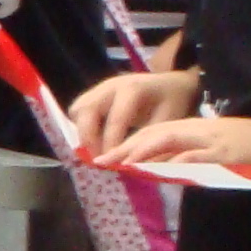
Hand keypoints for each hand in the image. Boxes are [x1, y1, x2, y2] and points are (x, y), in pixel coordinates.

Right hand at [69, 67, 199, 161]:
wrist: (170, 83)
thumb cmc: (173, 102)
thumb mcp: (170, 121)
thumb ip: (151, 142)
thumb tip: (136, 168)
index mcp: (132, 89)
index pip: (115, 119)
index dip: (112, 144)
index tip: (114, 165)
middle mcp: (110, 85)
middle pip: (86, 110)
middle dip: (89, 138)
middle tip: (99, 161)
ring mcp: (98, 88)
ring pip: (77, 110)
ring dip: (81, 133)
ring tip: (95, 153)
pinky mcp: (93, 94)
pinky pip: (78, 112)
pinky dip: (81, 129)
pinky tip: (95, 143)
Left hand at [107, 113, 250, 168]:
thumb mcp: (215, 147)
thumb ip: (189, 154)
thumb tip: (163, 167)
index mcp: (196, 128)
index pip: (155, 131)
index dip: (129, 141)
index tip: (107, 155)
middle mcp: (200, 130)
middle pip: (156, 133)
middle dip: (126, 146)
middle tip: (101, 160)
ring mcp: (214, 140)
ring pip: (171, 140)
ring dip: (144, 151)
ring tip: (122, 163)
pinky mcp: (228, 153)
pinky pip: (198, 155)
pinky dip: (178, 160)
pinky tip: (161, 168)